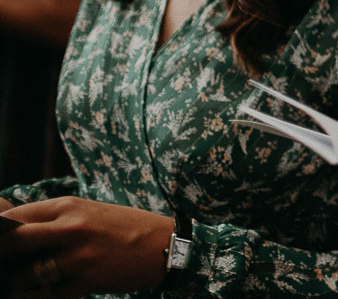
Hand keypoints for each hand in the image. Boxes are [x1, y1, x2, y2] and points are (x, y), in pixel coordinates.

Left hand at [0, 197, 172, 298]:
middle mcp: (70, 228)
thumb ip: (54, 219)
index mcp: (69, 206)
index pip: (15, 217)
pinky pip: (46, 295)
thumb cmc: (124, 227)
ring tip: (26, 281)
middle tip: (6, 263)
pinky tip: (48, 290)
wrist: (163, 245)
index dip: (1, 232)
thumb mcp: (88, 211)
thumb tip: (15, 235)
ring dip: (20, 282)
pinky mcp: (84, 282)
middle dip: (3, 255)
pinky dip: (41, 296)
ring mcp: (77, 256)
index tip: (1, 242)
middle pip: (13, 242)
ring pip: (24, 275)